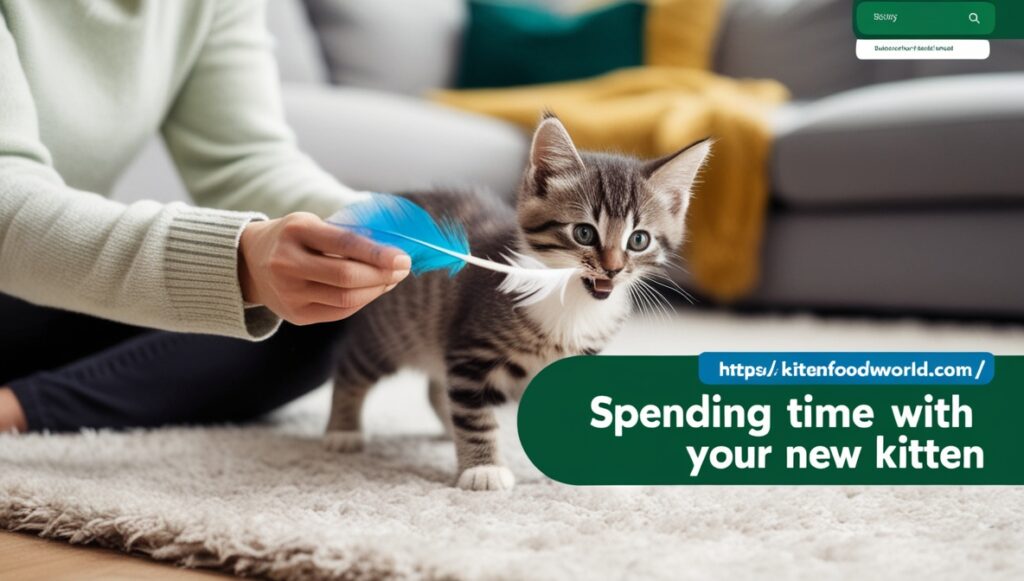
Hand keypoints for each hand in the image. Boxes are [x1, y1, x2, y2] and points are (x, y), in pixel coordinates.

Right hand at [238, 212, 409, 324]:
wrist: (250, 263)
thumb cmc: (293, 238)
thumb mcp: (312, 224)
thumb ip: (346, 235)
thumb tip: (392, 249)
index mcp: (296, 231)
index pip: (344, 244)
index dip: (378, 253)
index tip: (403, 257)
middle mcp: (287, 264)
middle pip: (347, 278)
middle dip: (382, 275)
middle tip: (403, 268)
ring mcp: (289, 293)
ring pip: (346, 299)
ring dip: (377, 290)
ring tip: (391, 279)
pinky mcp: (295, 315)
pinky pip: (340, 312)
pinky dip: (362, 301)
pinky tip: (373, 290)